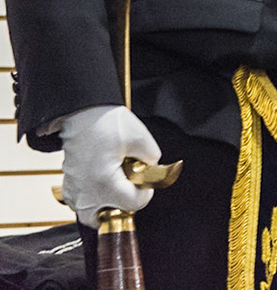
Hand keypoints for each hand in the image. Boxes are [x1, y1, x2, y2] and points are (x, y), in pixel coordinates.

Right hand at [58, 105, 159, 227]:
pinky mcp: (67, 187)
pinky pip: (82, 205)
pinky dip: (94, 199)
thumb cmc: (107, 124)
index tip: (145, 179)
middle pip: (108, 217)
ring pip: (93, 214)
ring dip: (107, 204)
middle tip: (129, 185)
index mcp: (104, 184)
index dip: (145, 192)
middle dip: (123, 204)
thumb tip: (151, 171)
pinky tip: (103, 180)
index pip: (133, 205)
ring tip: (116, 181)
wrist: (81, 115)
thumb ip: (152, 158)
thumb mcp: (140, 137)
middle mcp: (85, 194)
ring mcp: (73, 192)